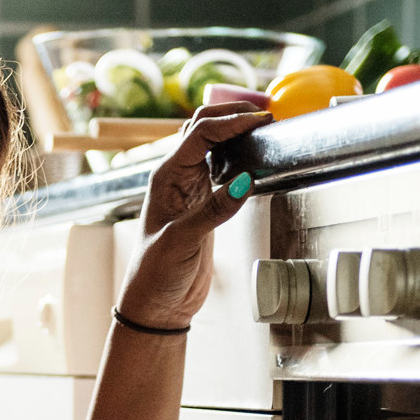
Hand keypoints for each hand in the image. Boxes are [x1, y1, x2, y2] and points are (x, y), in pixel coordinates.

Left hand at [117, 103, 272, 330]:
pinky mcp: (204, 204)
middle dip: (232, 115)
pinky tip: (254, 156)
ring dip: (234, 131)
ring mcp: (190, 189)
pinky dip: (238, 155)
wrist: (157, 304)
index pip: (200, 134)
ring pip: (212, 145)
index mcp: (165, 177)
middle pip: (203, 127)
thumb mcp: (183, 241)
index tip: (259, 120)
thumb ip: (213, 211)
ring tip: (263, 128)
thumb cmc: (155, 274)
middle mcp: (176, 177)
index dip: (230, 122)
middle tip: (264, 116)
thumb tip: (244, 181)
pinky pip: (221, 167)